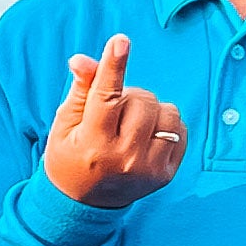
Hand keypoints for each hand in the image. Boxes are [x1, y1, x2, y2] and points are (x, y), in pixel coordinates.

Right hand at [41, 33, 185, 207]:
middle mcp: (123, 158)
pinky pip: (181, 130)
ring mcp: (148, 169)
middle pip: (142, 100)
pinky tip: (147, 137)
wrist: (83, 204)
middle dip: (130, 96)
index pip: (105, 98)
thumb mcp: (65, 124)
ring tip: (132, 125)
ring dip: (151, 110)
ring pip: (167, 112)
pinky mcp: (165, 174)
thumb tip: (84, 59)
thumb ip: (81, 90)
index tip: (120, 41)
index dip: (113, 66)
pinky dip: (166, 125)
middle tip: (114, 112)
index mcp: (92, 144)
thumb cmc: (71, 154)